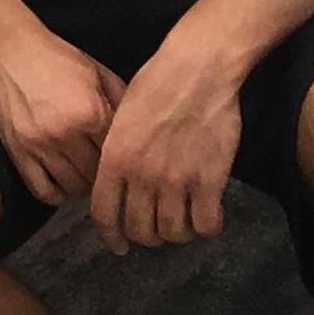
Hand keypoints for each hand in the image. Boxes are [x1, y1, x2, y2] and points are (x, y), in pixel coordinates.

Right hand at [0, 22, 125, 207]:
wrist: (8, 49)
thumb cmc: (56, 57)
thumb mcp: (97, 72)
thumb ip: (121, 101)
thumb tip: (141, 130)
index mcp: (91, 112)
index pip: (118, 153)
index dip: (124, 157)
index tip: (125, 157)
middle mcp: (66, 134)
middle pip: (98, 175)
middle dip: (105, 173)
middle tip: (106, 167)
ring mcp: (40, 147)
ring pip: (74, 188)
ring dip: (84, 185)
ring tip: (86, 172)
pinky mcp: (18, 154)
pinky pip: (44, 191)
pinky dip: (58, 193)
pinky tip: (64, 180)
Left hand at [90, 38, 245, 254]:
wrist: (197, 68)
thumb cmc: (156, 83)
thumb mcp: (120, 115)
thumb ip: (116, 153)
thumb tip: (115, 182)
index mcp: (115, 159)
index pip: (105, 215)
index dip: (111, 236)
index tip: (119, 246)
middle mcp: (142, 176)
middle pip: (141, 230)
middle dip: (148, 235)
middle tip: (157, 227)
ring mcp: (176, 181)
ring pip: (173, 232)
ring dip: (178, 232)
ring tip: (183, 220)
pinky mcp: (209, 181)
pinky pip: (206, 224)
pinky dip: (207, 226)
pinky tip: (208, 215)